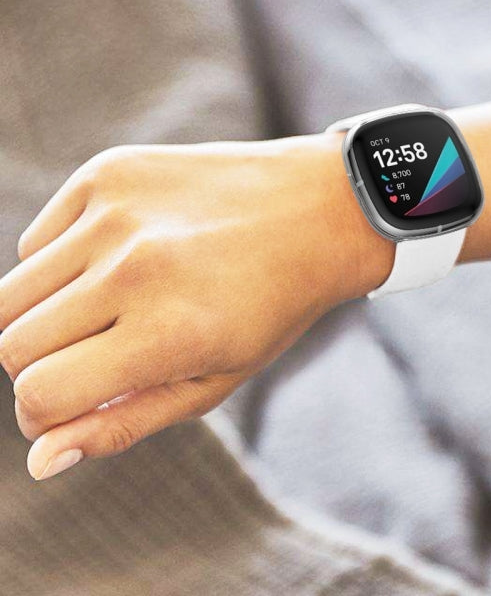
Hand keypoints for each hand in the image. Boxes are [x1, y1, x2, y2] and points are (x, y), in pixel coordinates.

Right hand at [0, 134, 393, 479]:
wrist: (316, 210)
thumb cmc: (271, 306)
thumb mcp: (215, 381)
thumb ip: (123, 423)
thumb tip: (40, 460)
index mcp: (166, 333)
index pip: (38, 395)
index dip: (43, 415)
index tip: (69, 406)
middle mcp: (132, 268)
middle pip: (11, 344)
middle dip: (41, 367)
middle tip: (95, 355)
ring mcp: (116, 213)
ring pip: (13, 291)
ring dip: (46, 315)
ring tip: (109, 308)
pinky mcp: (109, 172)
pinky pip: (38, 239)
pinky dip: (62, 262)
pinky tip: (117, 258)